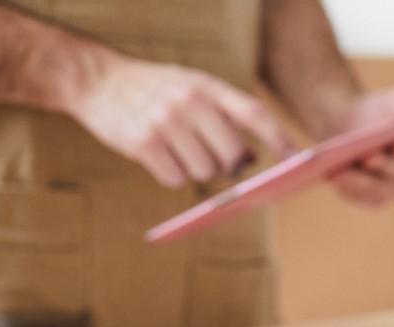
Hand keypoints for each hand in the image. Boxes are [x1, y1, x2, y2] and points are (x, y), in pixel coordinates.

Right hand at [67, 53, 294, 187]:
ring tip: (175, 147)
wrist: (98, 80)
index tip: (296, 159)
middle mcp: (188, 100)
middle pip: (231, 155)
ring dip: (194, 169)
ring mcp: (165, 121)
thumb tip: (250, 158)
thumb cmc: (154, 90)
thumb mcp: (191, 86)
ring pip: (204, 171)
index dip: (277, 137)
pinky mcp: (143, 142)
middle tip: (210, 156)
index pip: (252, 112)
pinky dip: (169, 174)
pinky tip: (157, 155)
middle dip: (227, 165)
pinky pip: (175, 179)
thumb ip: (221, 115)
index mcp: (206, 85)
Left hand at [325, 87, 393, 207]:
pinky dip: (348, 186)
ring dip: (364, 180)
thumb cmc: (378, 113)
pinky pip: (361, 197)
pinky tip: (335, 175)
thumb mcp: (393, 101)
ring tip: (345, 168)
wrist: (350, 126)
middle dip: (387, 166)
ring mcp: (393, 190)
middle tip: (370, 155)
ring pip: (382, 190)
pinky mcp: (371, 199)